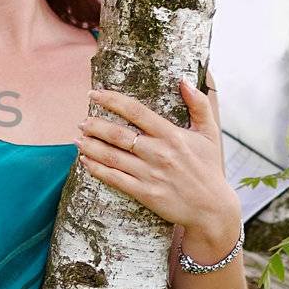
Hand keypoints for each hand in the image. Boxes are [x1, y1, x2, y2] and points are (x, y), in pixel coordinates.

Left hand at [77, 76, 238, 243]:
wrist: (212, 208)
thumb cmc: (208, 168)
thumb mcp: (210, 133)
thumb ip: (199, 104)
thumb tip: (184, 80)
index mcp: (172, 135)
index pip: (136, 111)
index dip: (112, 100)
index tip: (94, 93)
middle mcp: (158, 153)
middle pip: (118, 134)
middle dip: (95, 126)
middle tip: (82, 122)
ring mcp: (150, 174)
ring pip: (112, 156)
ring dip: (90, 146)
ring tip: (77, 139)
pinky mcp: (145, 193)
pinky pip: (114, 179)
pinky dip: (96, 169)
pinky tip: (84, 161)